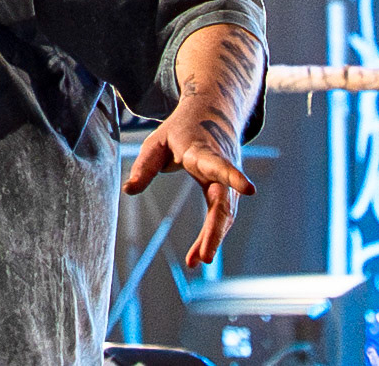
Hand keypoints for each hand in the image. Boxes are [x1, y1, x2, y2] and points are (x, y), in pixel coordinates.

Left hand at [122, 98, 255, 267]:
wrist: (211, 117)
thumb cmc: (181, 131)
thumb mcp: (157, 141)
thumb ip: (144, 165)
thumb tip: (128, 190)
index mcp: (204, 150)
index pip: (219, 164)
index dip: (233, 176)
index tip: (249, 190)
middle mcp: (222, 167)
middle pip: (224, 201)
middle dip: (216, 230)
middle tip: (205, 257)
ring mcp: (227, 182)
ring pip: (224, 215)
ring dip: (212, 239)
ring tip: (195, 261)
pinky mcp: (227, 192)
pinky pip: (220, 218)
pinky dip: (210, 236)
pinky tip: (197, 255)